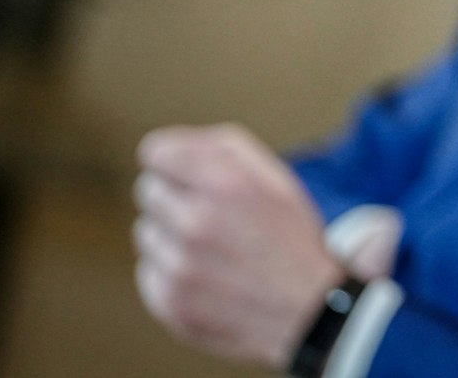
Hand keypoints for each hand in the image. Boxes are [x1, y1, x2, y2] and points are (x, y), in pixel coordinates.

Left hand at [133, 123, 344, 368]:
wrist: (310, 311)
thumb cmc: (292, 238)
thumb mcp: (275, 178)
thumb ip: (223, 148)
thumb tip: (168, 146)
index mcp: (226, 183)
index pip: (155, 153)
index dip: (169, 159)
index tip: (180, 170)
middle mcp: (197, 222)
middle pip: (148, 190)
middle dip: (174, 197)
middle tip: (209, 213)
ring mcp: (180, 266)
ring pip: (146, 232)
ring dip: (171, 235)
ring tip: (213, 248)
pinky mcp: (170, 301)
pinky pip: (148, 272)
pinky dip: (171, 272)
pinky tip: (207, 276)